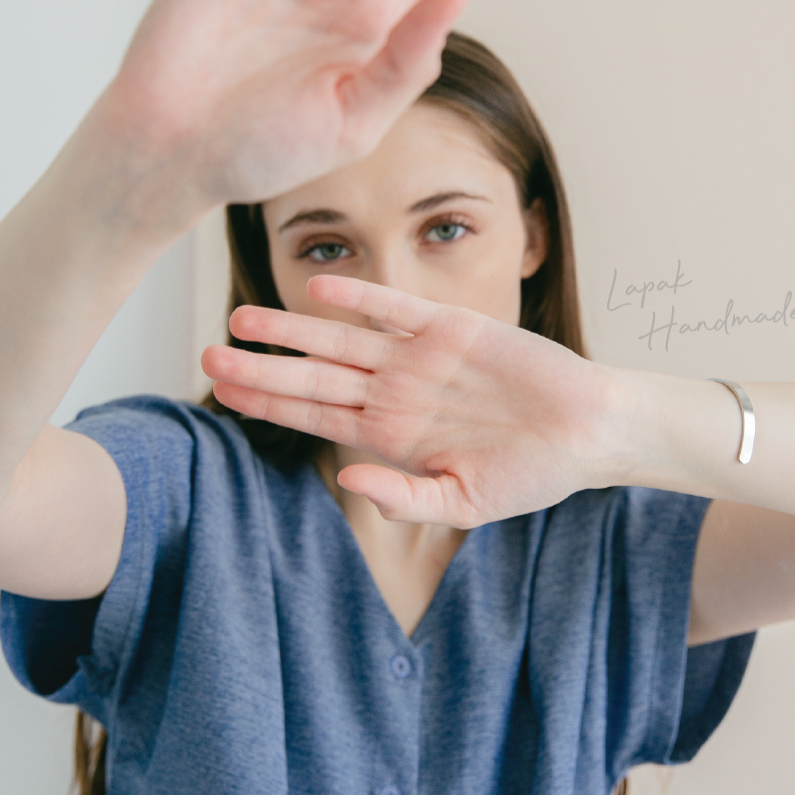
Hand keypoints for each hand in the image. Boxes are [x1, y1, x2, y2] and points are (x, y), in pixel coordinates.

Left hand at [201, 275, 618, 526]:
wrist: (588, 432)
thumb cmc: (530, 473)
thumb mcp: (465, 503)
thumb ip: (404, 498)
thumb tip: (347, 481)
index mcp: (390, 434)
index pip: (313, 416)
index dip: (267, 405)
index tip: (221, 394)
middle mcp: (394, 392)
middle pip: (313, 377)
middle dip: (260, 368)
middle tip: (206, 356)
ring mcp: (419, 358)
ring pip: (342, 341)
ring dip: (293, 330)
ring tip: (241, 318)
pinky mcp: (454, 328)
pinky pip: (396, 311)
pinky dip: (360, 300)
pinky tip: (319, 292)